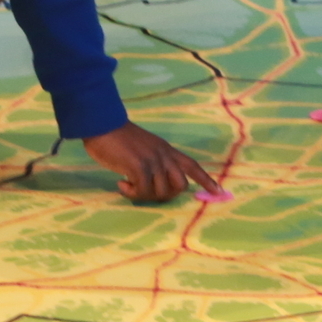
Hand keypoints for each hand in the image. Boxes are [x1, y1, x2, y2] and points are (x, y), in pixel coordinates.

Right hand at [82, 121, 220, 202]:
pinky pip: (142, 191)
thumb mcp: (144, 148)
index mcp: (166, 150)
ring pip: (161, 192)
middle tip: (146, 192)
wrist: (102, 125)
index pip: (191, 165)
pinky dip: (131, 194)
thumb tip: (154, 183)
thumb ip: (153, 161)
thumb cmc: (118, 138)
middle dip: (166, 196)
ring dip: (144, 196)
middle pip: (180, 185)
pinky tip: (120, 184)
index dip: (206, 179)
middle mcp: (164, 155)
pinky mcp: (139, 166)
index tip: (219, 191)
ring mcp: (153, 161)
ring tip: (128, 186)